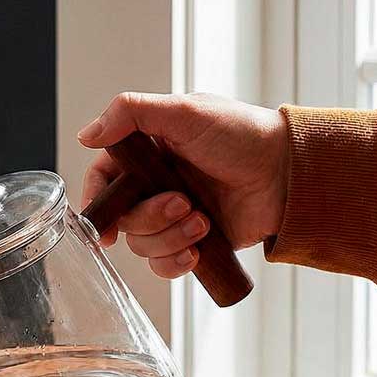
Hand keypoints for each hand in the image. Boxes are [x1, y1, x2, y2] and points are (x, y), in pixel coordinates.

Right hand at [78, 93, 288, 279]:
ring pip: (142, 244)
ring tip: (202, 221)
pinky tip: (198, 249)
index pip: (104, 180)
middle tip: (182, 203)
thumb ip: (132, 113)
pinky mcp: (192, 241)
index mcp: (148, 153)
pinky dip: (176, 262)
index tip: (102, 220)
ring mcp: (174, 215)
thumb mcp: (186, 112)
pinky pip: (164, 265)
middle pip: (123, 218)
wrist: (290, 174)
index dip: (97, 202)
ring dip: (169, 237)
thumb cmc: (244, 136)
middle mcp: (156, 185)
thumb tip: (86, 135)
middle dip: (149, 217)